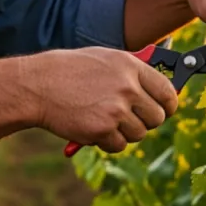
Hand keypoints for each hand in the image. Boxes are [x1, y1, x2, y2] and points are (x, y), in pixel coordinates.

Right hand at [30, 47, 178, 153]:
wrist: (36, 85)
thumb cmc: (67, 71)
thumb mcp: (102, 60)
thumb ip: (130, 73)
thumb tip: (158, 92)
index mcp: (130, 66)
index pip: (167, 91)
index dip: (168, 105)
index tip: (164, 110)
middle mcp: (127, 87)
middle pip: (157, 117)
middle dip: (145, 122)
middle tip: (129, 120)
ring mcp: (115, 110)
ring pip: (139, 134)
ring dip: (124, 133)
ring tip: (103, 120)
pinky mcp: (102, 130)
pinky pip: (119, 145)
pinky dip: (108, 142)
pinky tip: (92, 128)